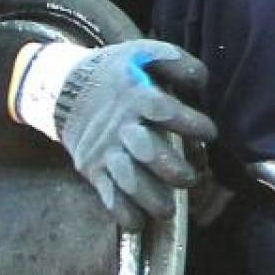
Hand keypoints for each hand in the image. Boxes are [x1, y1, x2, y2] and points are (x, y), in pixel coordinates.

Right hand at [20, 39, 216, 230]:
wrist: (64, 87)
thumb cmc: (115, 71)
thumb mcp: (142, 53)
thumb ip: (175, 63)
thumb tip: (202, 80)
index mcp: (135, 95)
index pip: (165, 111)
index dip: (191, 123)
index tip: (210, 133)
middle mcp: (120, 126)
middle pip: (148, 152)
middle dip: (174, 170)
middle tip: (193, 178)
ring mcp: (104, 150)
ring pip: (128, 180)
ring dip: (152, 198)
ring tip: (170, 209)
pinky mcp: (92, 168)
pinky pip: (107, 195)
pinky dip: (123, 212)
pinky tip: (140, 221)